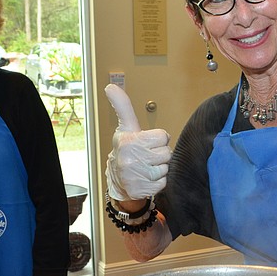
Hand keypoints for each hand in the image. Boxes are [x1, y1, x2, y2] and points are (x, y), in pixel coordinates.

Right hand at [104, 84, 171, 200]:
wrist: (118, 180)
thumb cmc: (126, 149)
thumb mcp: (125, 127)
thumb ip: (123, 106)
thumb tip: (110, 86)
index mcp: (128, 141)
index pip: (163, 136)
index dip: (158, 139)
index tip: (147, 142)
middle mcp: (130, 159)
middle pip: (166, 153)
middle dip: (160, 154)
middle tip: (148, 156)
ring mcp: (135, 176)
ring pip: (166, 168)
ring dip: (160, 168)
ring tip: (147, 167)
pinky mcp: (141, 189)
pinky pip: (163, 183)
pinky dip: (158, 182)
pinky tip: (147, 178)